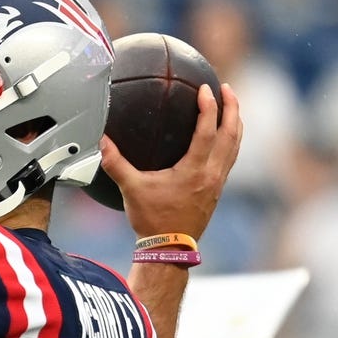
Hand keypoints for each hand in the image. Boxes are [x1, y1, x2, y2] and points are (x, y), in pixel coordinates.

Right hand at [99, 83, 242, 240]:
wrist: (170, 248)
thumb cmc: (152, 219)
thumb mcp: (131, 189)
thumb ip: (116, 164)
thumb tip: (101, 141)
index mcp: (194, 170)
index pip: (208, 131)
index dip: (209, 107)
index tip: (207, 89)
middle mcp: (211, 174)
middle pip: (232, 134)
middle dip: (232, 109)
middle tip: (226, 89)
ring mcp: (217, 182)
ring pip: (235, 146)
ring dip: (235, 124)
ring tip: (231, 107)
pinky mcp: (217, 190)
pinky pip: (230, 158)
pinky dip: (230, 142)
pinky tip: (223, 137)